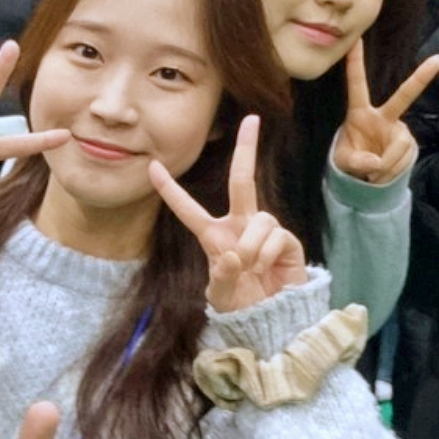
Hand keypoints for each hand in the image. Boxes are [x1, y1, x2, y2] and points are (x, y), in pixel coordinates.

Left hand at [149, 115, 306, 312]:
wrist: (272, 319)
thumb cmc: (242, 305)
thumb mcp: (222, 296)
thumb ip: (222, 278)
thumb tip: (233, 255)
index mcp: (214, 237)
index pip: (188, 210)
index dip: (170, 190)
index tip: (152, 166)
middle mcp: (240, 226)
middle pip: (242, 181)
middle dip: (247, 149)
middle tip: (251, 120)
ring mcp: (264, 231)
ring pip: (260, 219)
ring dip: (252, 248)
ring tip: (252, 270)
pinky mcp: (287, 241)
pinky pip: (276, 236)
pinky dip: (267, 256)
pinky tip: (268, 271)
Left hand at [332, 40, 438, 184]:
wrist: (364, 177)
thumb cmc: (350, 160)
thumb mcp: (344, 162)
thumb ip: (356, 162)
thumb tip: (376, 163)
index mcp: (360, 113)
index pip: (357, 85)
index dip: (356, 63)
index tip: (357, 40)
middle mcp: (384, 116)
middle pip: (404, 96)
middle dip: (421, 78)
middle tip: (438, 60)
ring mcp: (399, 129)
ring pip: (398, 148)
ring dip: (384, 167)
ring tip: (371, 174)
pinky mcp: (409, 144)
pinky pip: (403, 160)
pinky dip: (391, 173)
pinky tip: (382, 175)